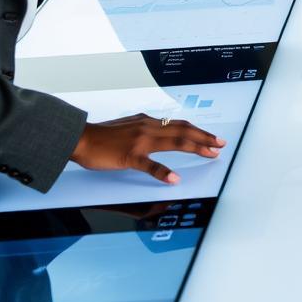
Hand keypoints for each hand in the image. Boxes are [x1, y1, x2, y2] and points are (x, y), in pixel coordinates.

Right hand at [71, 113, 223, 184]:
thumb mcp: (129, 126)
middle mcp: (148, 128)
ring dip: (195, 147)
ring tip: (210, 154)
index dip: (199, 131)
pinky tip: (174, 179)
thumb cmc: (102, 135)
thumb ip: (145, 129)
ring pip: (174, 142)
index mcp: (148, 122)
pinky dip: (164, 172)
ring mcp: (140, 142)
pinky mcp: (129, 156)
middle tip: (221, 144)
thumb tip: (160, 130)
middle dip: (205, 138)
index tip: (213, 138)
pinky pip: (150, 165)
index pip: (180, 125)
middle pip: (183, 131)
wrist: (81, 138)